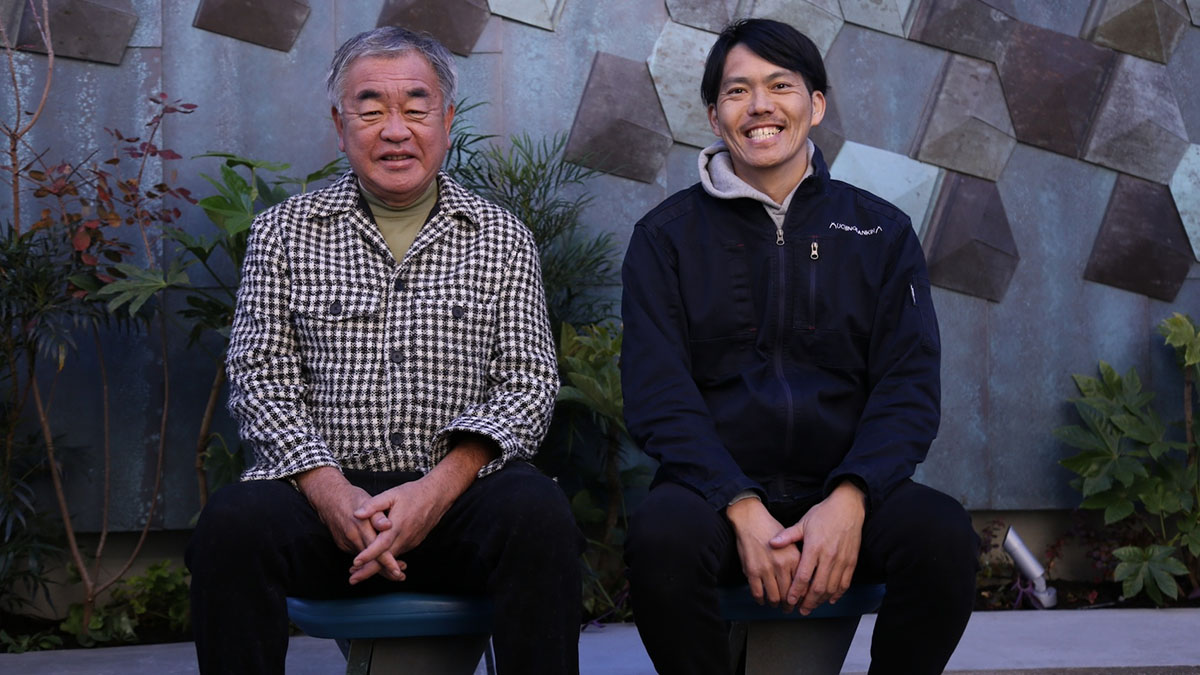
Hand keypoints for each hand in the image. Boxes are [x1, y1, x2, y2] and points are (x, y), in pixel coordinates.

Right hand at [297, 467, 406, 582]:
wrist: (328, 498)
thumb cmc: (352, 498)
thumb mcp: (367, 500)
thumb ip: (378, 515)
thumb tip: (388, 525)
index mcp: (361, 526)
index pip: (376, 549)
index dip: (388, 561)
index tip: (398, 571)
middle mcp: (352, 537)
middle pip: (371, 560)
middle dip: (385, 570)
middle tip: (400, 576)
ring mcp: (346, 543)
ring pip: (364, 560)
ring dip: (377, 567)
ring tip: (394, 572)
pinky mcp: (342, 545)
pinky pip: (358, 554)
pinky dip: (368, 560)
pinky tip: (379, 562)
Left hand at [346, 436, 495, 584]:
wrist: (437, 496)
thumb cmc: (413, 494)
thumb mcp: (391, 495)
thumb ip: (373, 505)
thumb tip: (357, 514)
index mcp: (398, 526)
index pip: (381, 545)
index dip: (368, 555)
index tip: (355, 563)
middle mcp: (405, 538)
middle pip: (385, 561)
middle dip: (368, 572)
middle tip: (352, 580)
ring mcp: (410, 542)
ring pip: (391, 559)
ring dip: (376, 567)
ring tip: (358, 572)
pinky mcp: (413, 543)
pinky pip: (398, 554)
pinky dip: (386, 561)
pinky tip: (375, 562)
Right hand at [726, 498, 798, 606]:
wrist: (751, 520)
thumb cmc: (771, 529)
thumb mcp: (791, 542)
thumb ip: (797, 560)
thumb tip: (803, 580)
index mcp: (794, 558)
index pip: (802, 585)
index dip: (802, 597)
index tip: (801, 601)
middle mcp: (782, 565)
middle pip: (789, 594)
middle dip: (790, 605)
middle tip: (789, 608)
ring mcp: (766, 569)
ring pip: (774, 597)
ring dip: (775, 604)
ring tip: (776, 604)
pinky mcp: (752, 571)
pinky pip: (758, 593)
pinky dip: (760, 599)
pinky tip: (762, 599)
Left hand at [770, 482, 865, 614]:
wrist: (848, 507)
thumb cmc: (824, 514)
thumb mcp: (803, 522)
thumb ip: (788, 536)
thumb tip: (772, 543)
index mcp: (814, 548)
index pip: (804, 575)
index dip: (797, 591)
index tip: (791, 600)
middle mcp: (829, 556)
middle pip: (818, 586)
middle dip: (809, 601)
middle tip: (801, 610)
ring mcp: (842, 560)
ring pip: (832, 587)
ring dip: (822, 600)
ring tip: (813, 607)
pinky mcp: (852, 561)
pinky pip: (845, 582)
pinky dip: (838, 593)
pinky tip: (831, 599)